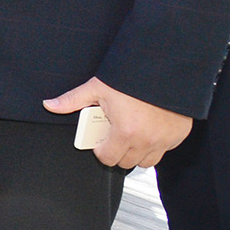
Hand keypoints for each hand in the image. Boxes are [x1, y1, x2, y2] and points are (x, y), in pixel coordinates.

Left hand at [43, 76, 193, 168]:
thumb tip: (50, 105)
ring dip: (136, 152)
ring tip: (129, 135)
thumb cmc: (131, 78)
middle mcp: (147, 141)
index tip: (100, 141)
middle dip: (116, 152)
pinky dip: (155, 145)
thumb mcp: (97, 88)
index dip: (100, 150)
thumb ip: (73, 100)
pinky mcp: (179, 136)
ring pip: (147, 161)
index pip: (108, 158)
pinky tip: (147, 130)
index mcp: (125, 132)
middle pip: (126, 162)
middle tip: (113, 136)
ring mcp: (165, 140)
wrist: (163, 67)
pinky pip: (164, 150)